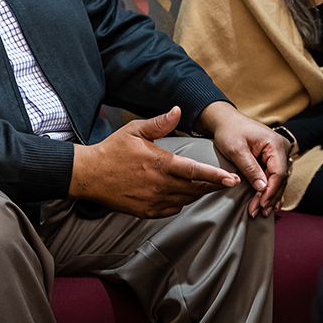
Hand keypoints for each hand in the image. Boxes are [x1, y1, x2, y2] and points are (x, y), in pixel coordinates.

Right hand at [68, 107, 239, 217]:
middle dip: (212, 185)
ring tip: (205, 185)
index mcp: (160, 164)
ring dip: (197, 193)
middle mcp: (159, 185)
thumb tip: (177, 110)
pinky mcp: (146, 211)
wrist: (90, 175)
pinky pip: (172, 209)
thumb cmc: (112, 151)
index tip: (232, 179)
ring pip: (185, 199)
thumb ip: (160, 123)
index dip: (216, 176)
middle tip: (225, 181)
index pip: (194, 172)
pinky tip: (180, 193)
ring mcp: (153, 201)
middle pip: (195, 188)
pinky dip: (181, 201)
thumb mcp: (135, 130)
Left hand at [197, 102, 292, 217]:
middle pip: (280, 179)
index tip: (260, 205)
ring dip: (270, 196)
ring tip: (263, 212)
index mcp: (275, 144)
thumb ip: (250, 168)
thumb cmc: (229, 131)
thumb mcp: (236, 150)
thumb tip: (262, 188)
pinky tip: (269, 203)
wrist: (226, 120)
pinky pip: (274, 176)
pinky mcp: (273, 158)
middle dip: (269, 197)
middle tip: (258, 212)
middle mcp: (281, 148)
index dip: (270, 192)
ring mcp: (279, 153)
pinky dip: (270, 190)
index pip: (278, 173)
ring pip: (278, 180)